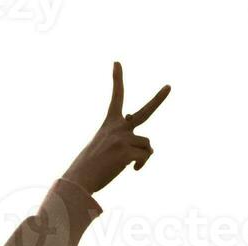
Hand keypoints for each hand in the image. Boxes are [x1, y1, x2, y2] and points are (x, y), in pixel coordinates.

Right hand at [62, 62, 171, 195]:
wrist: (78, 180)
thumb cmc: (89, 167)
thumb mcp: (103, 148)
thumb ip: (124, 141)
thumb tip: (149, 148)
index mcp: (109, 124)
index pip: (116, 97)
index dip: (117, 79)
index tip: (117, 63)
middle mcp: (118, 128)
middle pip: (145, 112)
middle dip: (159, 99)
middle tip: (169, 87)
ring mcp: (123, 139)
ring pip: (146, 145)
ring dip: (141, 155)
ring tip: (127, 165)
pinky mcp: (127, 152)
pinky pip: (145, 156)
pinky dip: (141, 165)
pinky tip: (133, 170)